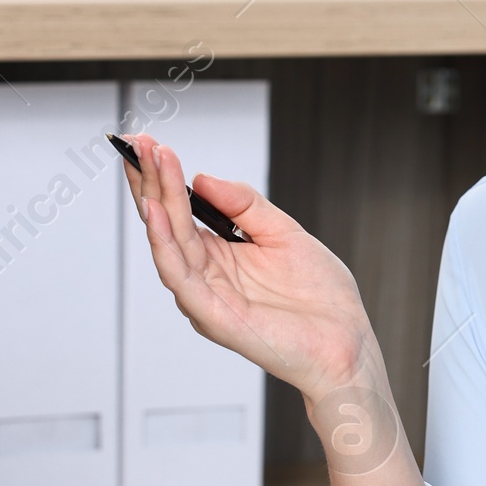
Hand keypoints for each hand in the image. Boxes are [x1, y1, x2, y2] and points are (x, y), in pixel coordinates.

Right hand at [119, 136, 368, 405]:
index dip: (162, 177)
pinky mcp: (213, 316)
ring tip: (148, 165)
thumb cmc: (320, 297)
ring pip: (168, 243)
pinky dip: (164, 243)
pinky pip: (180, 276)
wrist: (346, 343)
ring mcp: (206, 295)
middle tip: (139, 143)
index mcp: (220, 254)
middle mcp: (205, 274)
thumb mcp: (285, 233)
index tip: (149, 142)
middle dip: (150, 180)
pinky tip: (157, 213)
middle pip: (166, 222)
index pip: (180, 210)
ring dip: (155, 201)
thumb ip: (246, 205)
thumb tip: (204, 178)